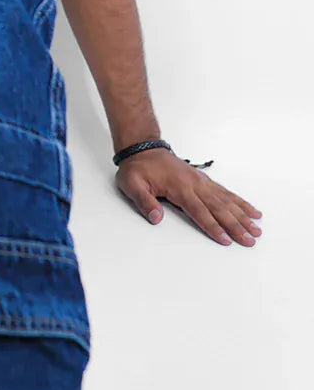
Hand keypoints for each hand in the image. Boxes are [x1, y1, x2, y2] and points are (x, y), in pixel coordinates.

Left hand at [115, 147, 261, 245]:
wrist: (143, 149)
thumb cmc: (137, 168)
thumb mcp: (132, 185)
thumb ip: (144, 202)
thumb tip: (156, 218)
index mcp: (179, 188)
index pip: (200, 212)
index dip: (213, 227)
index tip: (226, 240)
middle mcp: (195, 184)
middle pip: (219, 208)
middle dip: (236, 226)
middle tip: (250, 240)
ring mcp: (201, 181)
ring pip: (226, 201)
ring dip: (242, 215)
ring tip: (256, 228)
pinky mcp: (203, 180)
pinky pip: (225, 192)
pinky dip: (239, 202)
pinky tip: (251, 210)